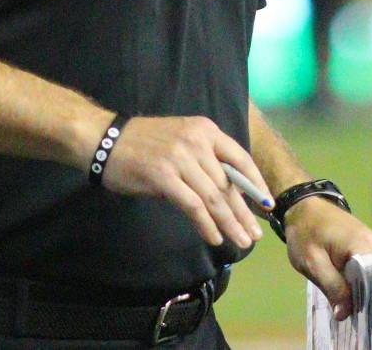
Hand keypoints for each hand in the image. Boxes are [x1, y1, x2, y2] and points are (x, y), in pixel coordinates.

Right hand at [98, 116, 267, 249]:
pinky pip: (193, 206)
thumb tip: (229, 192)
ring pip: (214, 197)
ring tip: (240, 241)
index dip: (256, 184)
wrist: (104, 139)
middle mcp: (196, 141)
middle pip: (229, 183)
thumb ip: (204, 160)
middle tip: (255, 234)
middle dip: (245, 212)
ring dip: (230, 223)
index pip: (240, 159)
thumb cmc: (142, 143)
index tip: (266, 205)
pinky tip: (214, 238)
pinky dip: (206, 225)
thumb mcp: (180, 139)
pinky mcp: (164, 176)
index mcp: (205, 129)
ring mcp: (180, 158)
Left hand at [284, 199, 371, 320]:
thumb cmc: (306, 232)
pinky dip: (358, 287)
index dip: (365, 305)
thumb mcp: (312, 262)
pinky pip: (370, 276)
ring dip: (360, 296)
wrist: (304, 208)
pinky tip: (346, 298)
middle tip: (344, 314)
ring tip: (344, 307)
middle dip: (363, 302)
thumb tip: (345, 314)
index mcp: (368, 248)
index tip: (353, 318)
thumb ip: (332, 287)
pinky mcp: (371, 253)